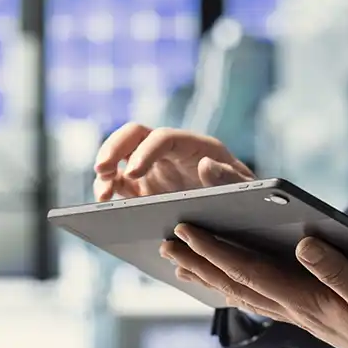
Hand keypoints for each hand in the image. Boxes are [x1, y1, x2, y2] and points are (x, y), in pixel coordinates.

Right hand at [93, 123, 254, 200]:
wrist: (243, 212)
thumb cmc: (246, 194)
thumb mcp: (245, 188)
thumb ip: (229, 178)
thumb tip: (205, 164)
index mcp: (196, 147)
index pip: (164, 138)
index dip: (146, 152)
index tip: (133, 173)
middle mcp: (171, 152)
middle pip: (134, 136)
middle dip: (114, 148)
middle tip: (101, 169)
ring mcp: (155, 168)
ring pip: (121, 156)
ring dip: (107, 170)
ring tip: (103, 195)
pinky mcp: (145, 188)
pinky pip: (119, 182)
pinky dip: (108, 188)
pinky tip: (105, 203)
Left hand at [163, 226, 347, 347]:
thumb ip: (340, 272)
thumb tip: (304, 243)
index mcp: (307, 301)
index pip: (251, 272)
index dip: (216, 250)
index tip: (187, 229)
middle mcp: (297, 309)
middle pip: (238, 282)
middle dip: (201, 260)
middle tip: (167, 241)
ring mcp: (302, 315)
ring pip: (246, 293)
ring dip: (213, 276)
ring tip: (183, 263)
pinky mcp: (312, 315)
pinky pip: (265, 298)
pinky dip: (239, 287)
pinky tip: (230, 283)